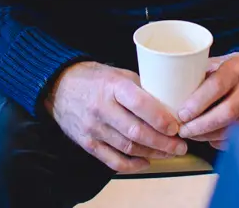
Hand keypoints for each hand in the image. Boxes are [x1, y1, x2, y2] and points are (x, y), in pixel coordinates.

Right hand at [43, 61, 187, 172]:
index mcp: (112, 86)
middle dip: (163, 142)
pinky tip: (146, 162)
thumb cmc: (93, 78)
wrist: (58, 86)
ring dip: (152, 154)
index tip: (176, 126)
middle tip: (180, 146)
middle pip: (137, 131)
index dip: (161, 118)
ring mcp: (93, 128)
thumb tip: (169, 105)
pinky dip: (132, 165)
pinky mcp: (87, 143)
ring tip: (169, 153)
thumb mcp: (118, 74)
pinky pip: (112, 160)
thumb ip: (141, 88)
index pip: (140, 104)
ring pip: (128, 147)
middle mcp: (102, 108)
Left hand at [175, 53, 238, 145]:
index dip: (197, 103)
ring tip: (191, 134)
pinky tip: (208, 137)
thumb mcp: (222, 61)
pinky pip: (238, 140)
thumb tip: (173, 88)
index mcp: (238, 69)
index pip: (217, 87)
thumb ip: (201, 73)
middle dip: (200, 126)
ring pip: (231, 130)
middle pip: (225, 114)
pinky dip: (220, 141)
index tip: (182, 114)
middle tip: (182, 130)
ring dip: (207, 136)